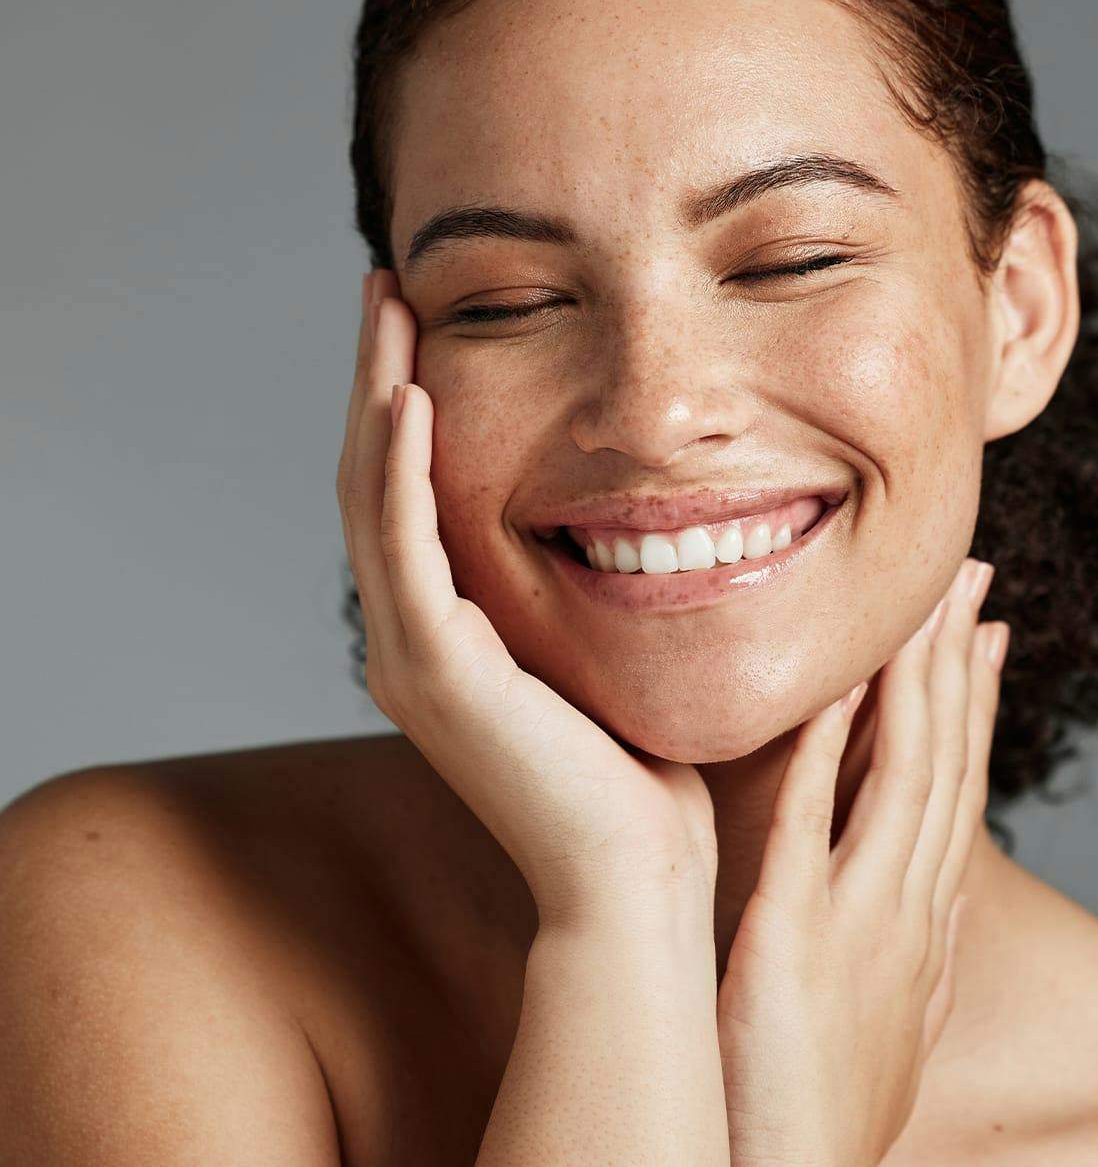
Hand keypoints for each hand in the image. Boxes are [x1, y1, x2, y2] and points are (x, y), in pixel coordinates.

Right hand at [336, 270, 718, 926]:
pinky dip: (400, 471)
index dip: (411, 404)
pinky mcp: (436, 674)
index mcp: (451, 632)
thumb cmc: (644, 772)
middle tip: (389, 287)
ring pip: (373, 499)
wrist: (637, 879)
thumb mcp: (614, 650)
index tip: (430, 323)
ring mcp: (413, 656)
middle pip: (377, 480)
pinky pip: (404, 550)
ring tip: (388, 307)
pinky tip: (412, 397)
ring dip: (378, 396)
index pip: (414, 494)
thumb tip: (653, 510)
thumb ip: (603, 581)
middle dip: (381, 377)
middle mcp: (413, 638)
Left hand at [715, 557, 1006, 1166]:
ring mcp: (863, 919)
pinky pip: (816, 820)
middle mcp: (911, 908)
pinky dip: (826, 746)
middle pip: (947, 761)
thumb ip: (907, 944)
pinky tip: (832, 684)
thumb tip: (924, 898)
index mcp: (925, 921)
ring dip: (916, 680)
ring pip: (905, 773)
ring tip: (923, 601)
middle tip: (971, 580)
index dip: (975, 706)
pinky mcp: (796, 934)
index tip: (984, 633)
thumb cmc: (828, 1108)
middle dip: (961, 664)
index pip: (960, 789)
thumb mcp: (890, 1015)